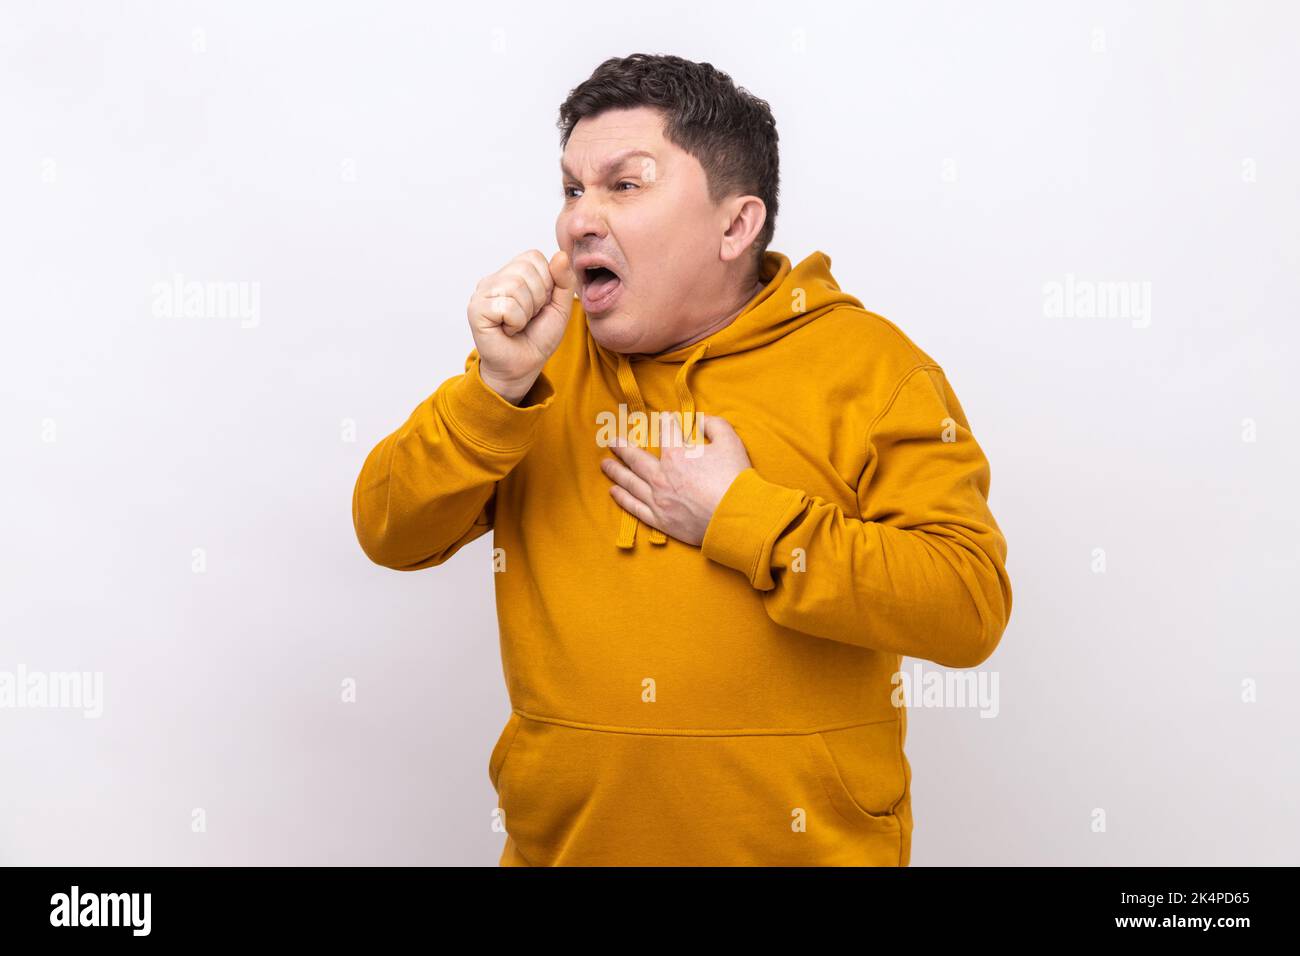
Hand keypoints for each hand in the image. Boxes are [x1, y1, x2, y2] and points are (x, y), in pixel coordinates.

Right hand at [467, 249, 575, 402]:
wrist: (524, 366)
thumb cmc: (538, 337)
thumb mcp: (560, 306)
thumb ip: (564, 280)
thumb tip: (560, 255)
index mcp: (512, 273)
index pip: (534, 257)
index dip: (546, 282)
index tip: (539, 305)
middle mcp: (494, 279)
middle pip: (525, 269)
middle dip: (537, 298)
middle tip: (528, 317)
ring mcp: (482, 293)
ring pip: (516, 287)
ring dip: (526, 312)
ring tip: (518, 324)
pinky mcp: (476, 310)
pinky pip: (507, 306)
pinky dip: (515, 322)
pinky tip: (507, 330)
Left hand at [599, 412, 751, 546]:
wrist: (736, 517)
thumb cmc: (734, 478)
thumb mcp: (730, 441)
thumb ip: (713, 424)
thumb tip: (700, 420)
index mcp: (676, 454)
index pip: (666, 432)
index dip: (667, 422)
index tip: (665, 420)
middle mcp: (660, 476)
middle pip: (635, 458)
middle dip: (622, 447)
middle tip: (611, 441)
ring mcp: (657, 499)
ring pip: (630, 482)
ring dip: (616, 471)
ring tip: (605, 464)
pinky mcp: (660, 520)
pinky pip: (634, 507)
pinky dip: (623, 498)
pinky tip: (614, 491)